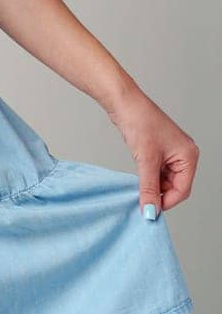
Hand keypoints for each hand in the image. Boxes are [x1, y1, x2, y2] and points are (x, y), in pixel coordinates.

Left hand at [104, 84, 198, 216]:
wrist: (123, 102)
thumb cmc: (139, 122)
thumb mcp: (145, 160)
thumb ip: (149, 188)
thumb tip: (151, 210)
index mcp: (188, 155)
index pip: (183, 189)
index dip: (167, 202)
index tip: (150, 211)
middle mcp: (183, 154)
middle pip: (175, 186)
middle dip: (159, 194)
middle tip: (141, 201)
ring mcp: (171, 152)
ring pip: (164, 180)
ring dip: (152, 186)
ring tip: (136, 187)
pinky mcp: (158, 150)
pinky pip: (156, 171)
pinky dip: (147, 177)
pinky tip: (137, 178)